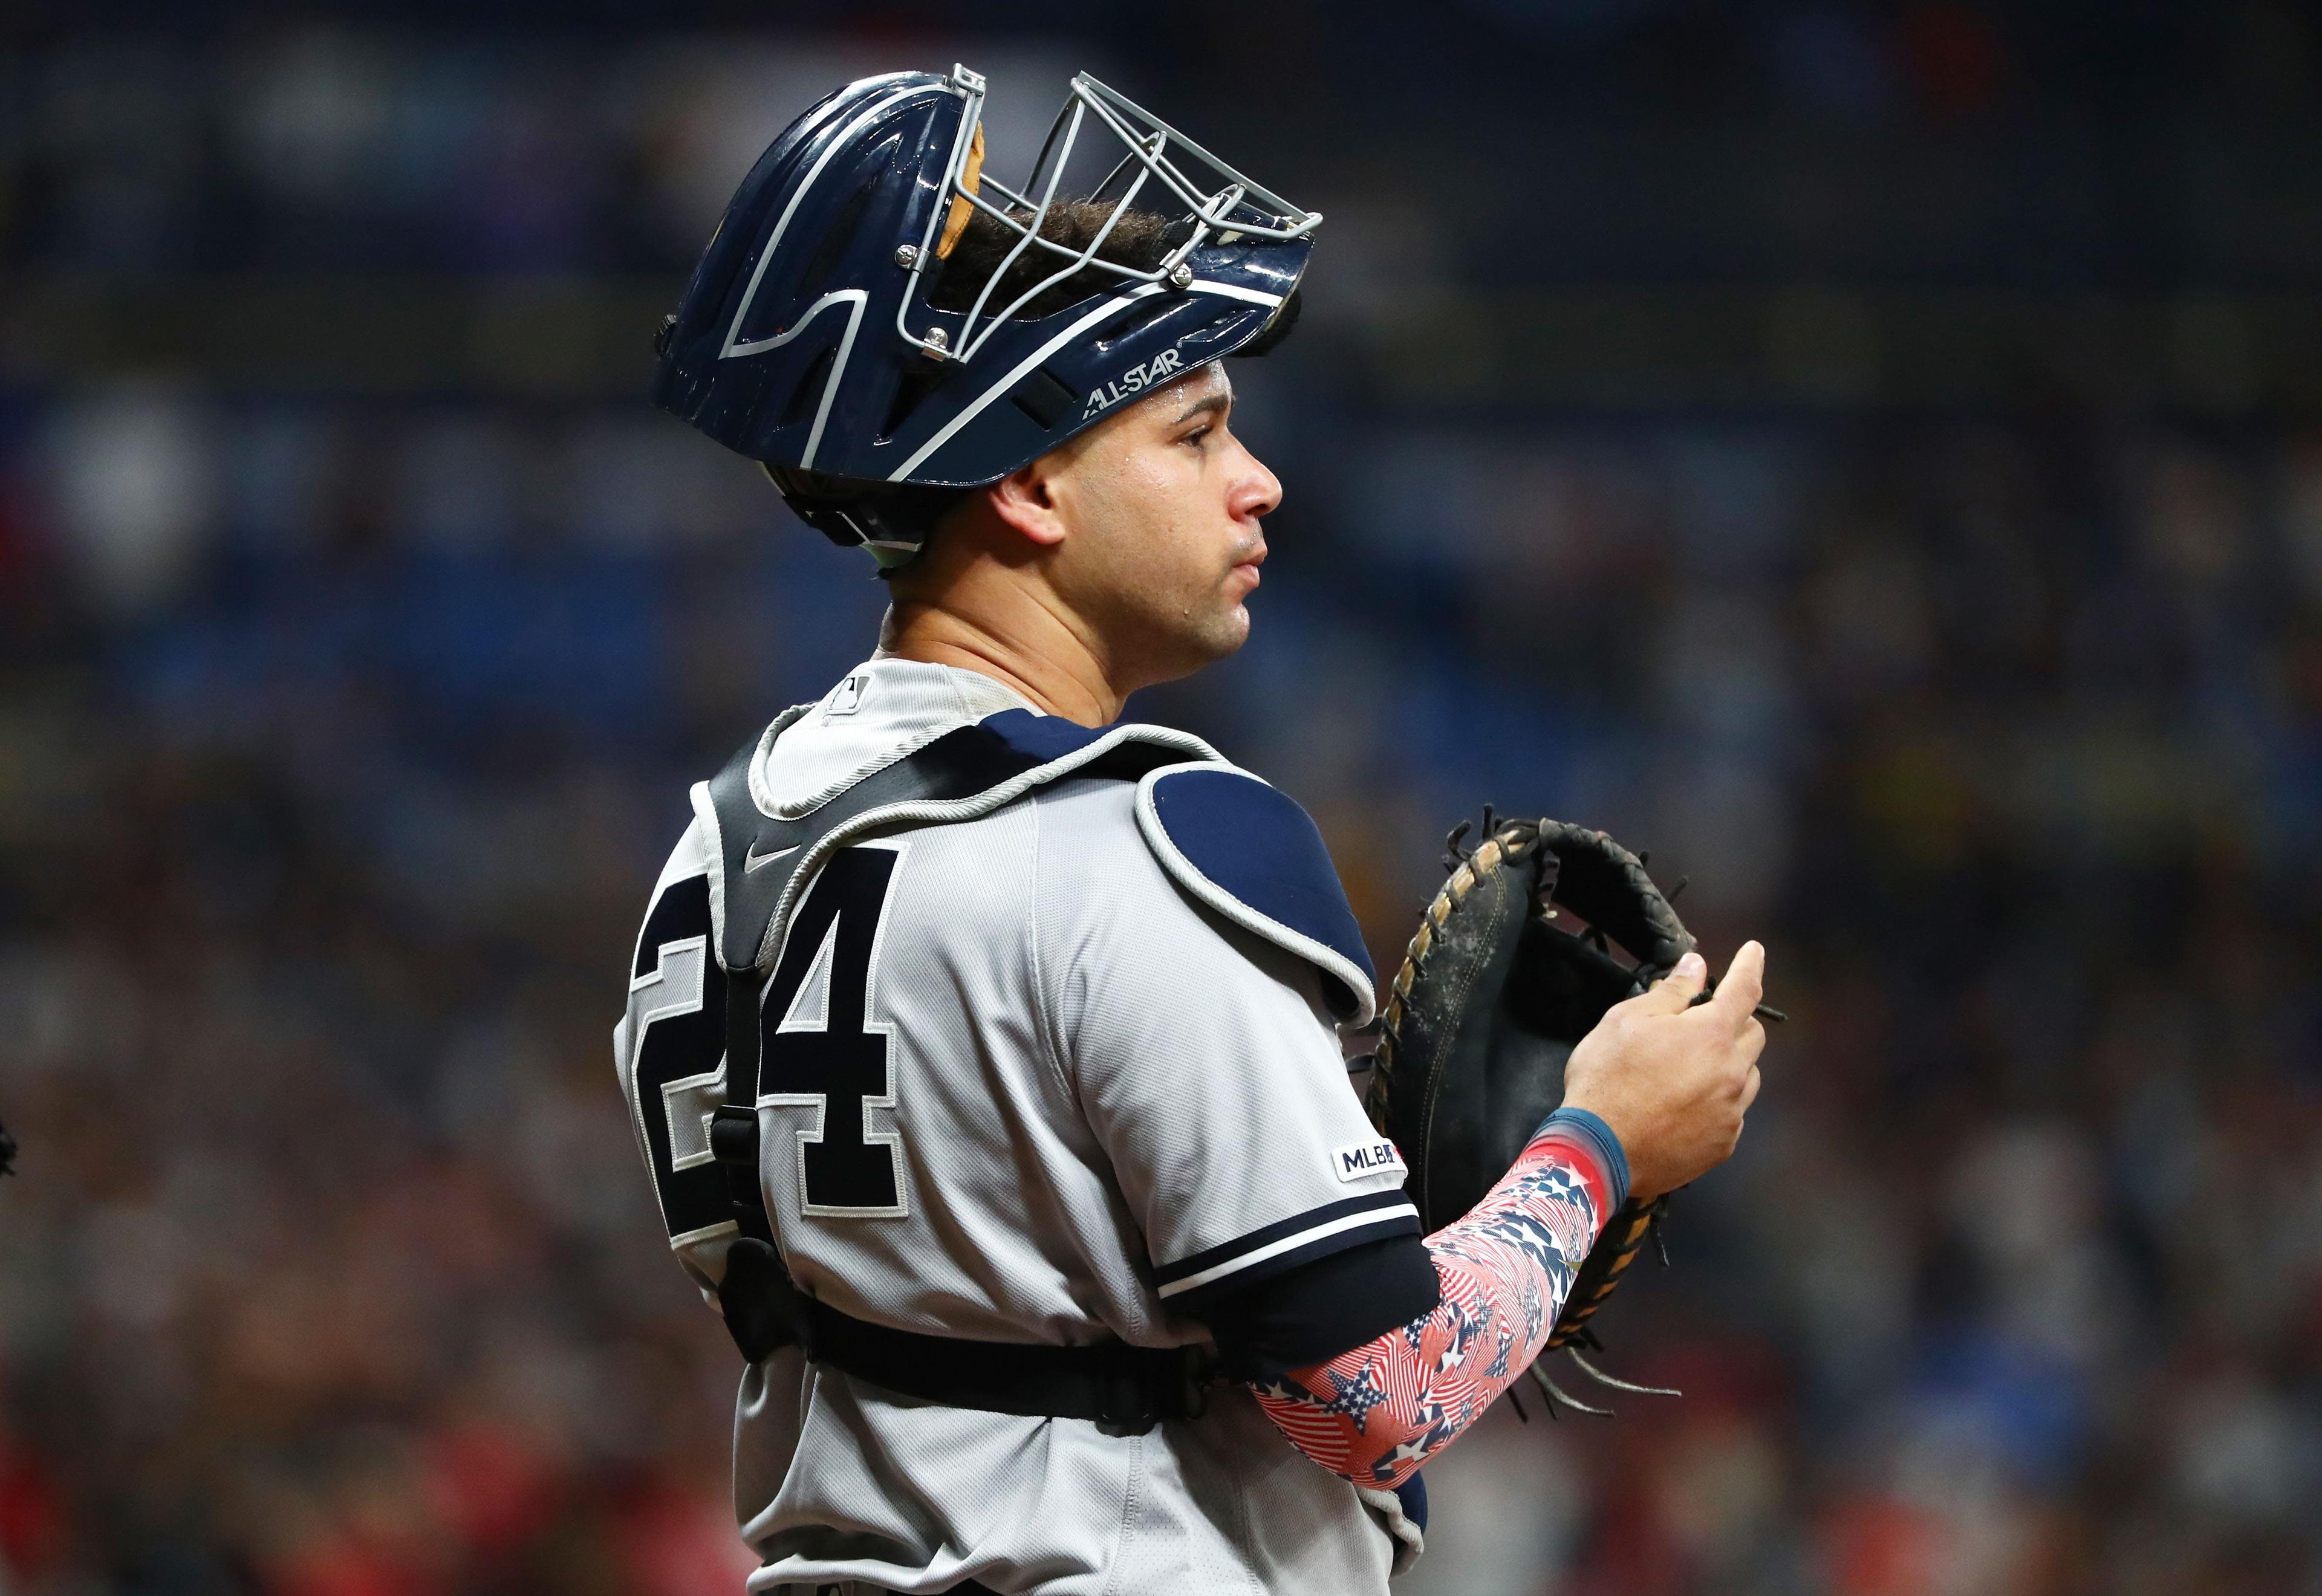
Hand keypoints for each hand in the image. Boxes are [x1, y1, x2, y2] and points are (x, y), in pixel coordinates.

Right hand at [1559, 942, 1766, 1202]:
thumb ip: (1670, 992)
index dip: (1750, 965)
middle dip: (1733, 1021)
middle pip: (1753, 1035)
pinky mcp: (1722, 1144)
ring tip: (1687, 1071)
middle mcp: (1732, 1073)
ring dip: (1728, 1064)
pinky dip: (1717, 1101)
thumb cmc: (1607, 1079)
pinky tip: (1683, 1105)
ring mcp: (1730, 1112)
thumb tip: (1696, 966)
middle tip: (1698, 1024)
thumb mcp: (1626, 1020)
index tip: (1755, 950)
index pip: (1744, 990)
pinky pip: (1733, 1112)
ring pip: (1747, 1076)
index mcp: (1711, 1035)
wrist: (1598, 1151)